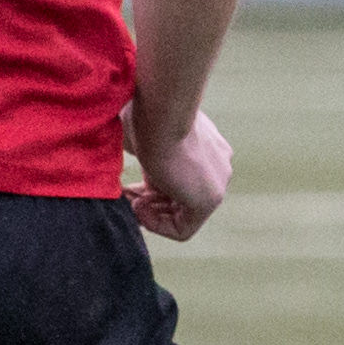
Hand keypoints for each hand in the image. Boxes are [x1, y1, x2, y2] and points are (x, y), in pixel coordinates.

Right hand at [129, 110, 231, 240]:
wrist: (161, 115)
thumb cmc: (148, 117)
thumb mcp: (146, 134)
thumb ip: (147, 150)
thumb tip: (133, 157)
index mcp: (209, 148)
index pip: (181, 178)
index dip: (151, 189)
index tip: (129, 188)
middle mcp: (218, 167)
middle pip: (181, 197)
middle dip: (149, 202)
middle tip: (124, 198)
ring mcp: (217, 184)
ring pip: (181, 214)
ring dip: (150, 213)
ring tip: (129, 203)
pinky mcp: (209, 200)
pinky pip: (184, 229)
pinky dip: (157, 224)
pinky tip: (139, 209)